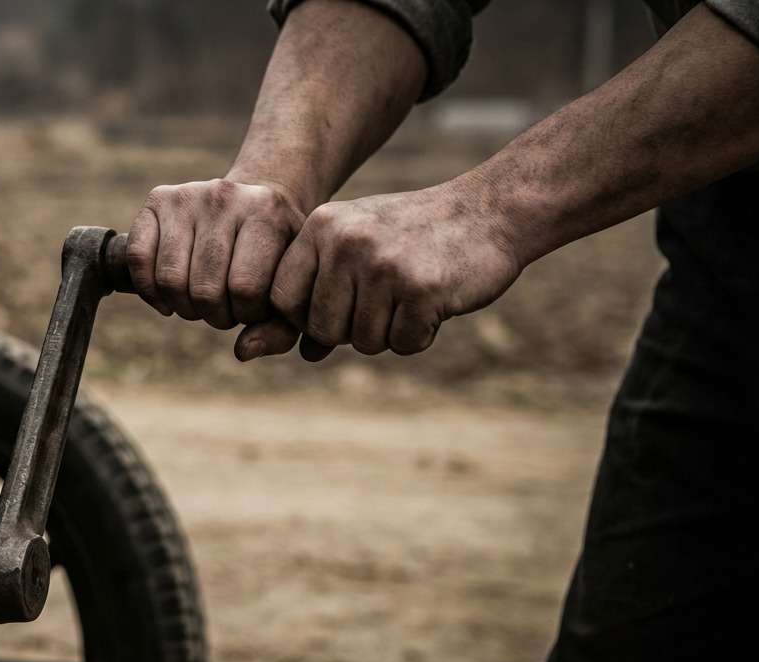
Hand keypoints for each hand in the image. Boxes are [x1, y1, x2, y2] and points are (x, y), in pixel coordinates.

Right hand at [126, 179, 305, 329]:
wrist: (256, 204)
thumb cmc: (276, 256)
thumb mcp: (290, 286)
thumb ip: (280, 329)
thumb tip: (243, 352)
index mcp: (267, 212)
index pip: (244, 288)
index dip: (247, 315)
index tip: (254, 308)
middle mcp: (225, 196)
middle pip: (204, 288)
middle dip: (215, 315)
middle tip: (226, 310)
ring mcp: (187, 195)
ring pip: (169, 279)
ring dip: (184, 308)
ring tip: (202, 303)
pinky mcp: (157, 199)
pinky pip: (139, 258)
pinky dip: (150, 291)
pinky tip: (169, 300)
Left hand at [237, 183, 523, 360]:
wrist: (488, 211)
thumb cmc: (410, 237)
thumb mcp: (354, 251)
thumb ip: (313, 296)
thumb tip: (271, 352)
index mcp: (320, 228)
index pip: (281, 301)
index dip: (307, 317)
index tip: (340, 304)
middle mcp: (345, 243)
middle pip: (321, 329)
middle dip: (352, 329)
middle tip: (386, 299)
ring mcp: (382, 265)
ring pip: (362, 342)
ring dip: (389, 332)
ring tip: (411, 294)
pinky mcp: (421, 288)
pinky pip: (403, 344)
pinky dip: (420, 335)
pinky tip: (434, 302)